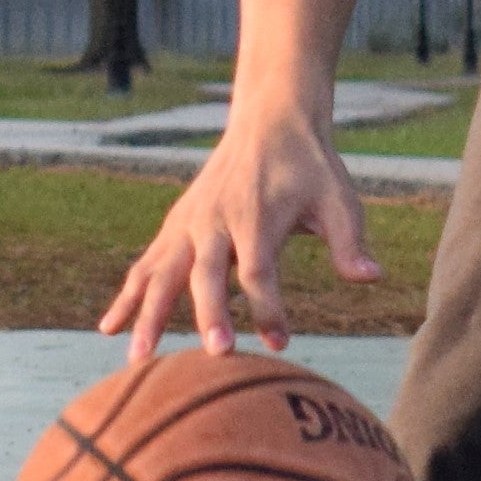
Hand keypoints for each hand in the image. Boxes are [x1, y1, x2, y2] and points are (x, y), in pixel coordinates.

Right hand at [98, 110, 380, 360]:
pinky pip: (146, 265)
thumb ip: (351, 240)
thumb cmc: (310, 167)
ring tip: (137, 359)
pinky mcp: (176, 227)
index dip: (268, 309)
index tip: (281, 343)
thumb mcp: (338, 198)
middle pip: (205, 275)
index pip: (259, 271)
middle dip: (207, 315)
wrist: (270, 121)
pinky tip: (109, 328)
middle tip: (214, 354)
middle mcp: (215, 220)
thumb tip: (371, 278)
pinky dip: (128, 295)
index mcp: (256, 216)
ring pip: (161, 273)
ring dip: (147, 315)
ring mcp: (189, 223)